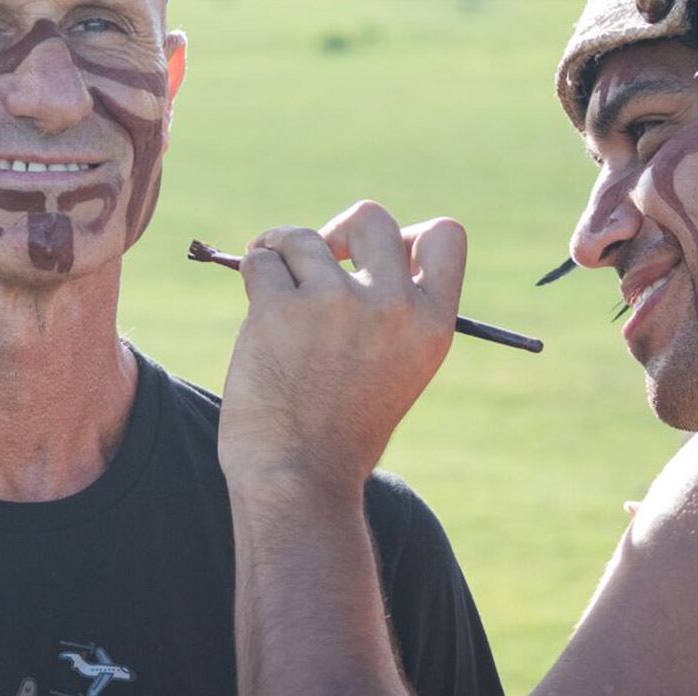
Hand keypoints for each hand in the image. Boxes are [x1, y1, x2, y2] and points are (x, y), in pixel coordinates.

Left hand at [218, 201, 466, 493]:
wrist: (299, 481)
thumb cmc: (342, 432)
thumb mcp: (398, 370)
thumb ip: (393, 313)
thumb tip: (354, 250)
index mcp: (433, 324)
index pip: (444, 236)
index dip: (405, 234)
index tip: (373, 261)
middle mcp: (392, 306)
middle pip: (370, 217)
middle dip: (336, 231)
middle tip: (315, 262)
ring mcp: (335, 304)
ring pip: (302, 238)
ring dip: (281, 255)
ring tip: (273, 287)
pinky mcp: (280, 310)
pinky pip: (261, 261)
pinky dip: (253, 274)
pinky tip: (255, 306)